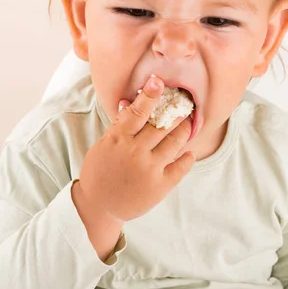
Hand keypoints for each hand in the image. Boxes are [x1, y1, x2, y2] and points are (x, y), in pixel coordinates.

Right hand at [75, 75, 194, 222]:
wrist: (98, 206)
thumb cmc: (99, 172)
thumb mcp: (103, 146)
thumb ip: (120, 126)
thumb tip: (131, 102)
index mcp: (118, 139)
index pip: (138, 112)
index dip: (150, 96)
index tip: (159, 82)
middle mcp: (135, 152)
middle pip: (162, 124)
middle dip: (176, 111)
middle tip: (185, 103)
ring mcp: (149, 169)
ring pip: (174, 142)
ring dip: (184, 129)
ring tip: (188, 123)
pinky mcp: (160, 186)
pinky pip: (181, 166)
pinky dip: (187, 157)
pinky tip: (188, 152)